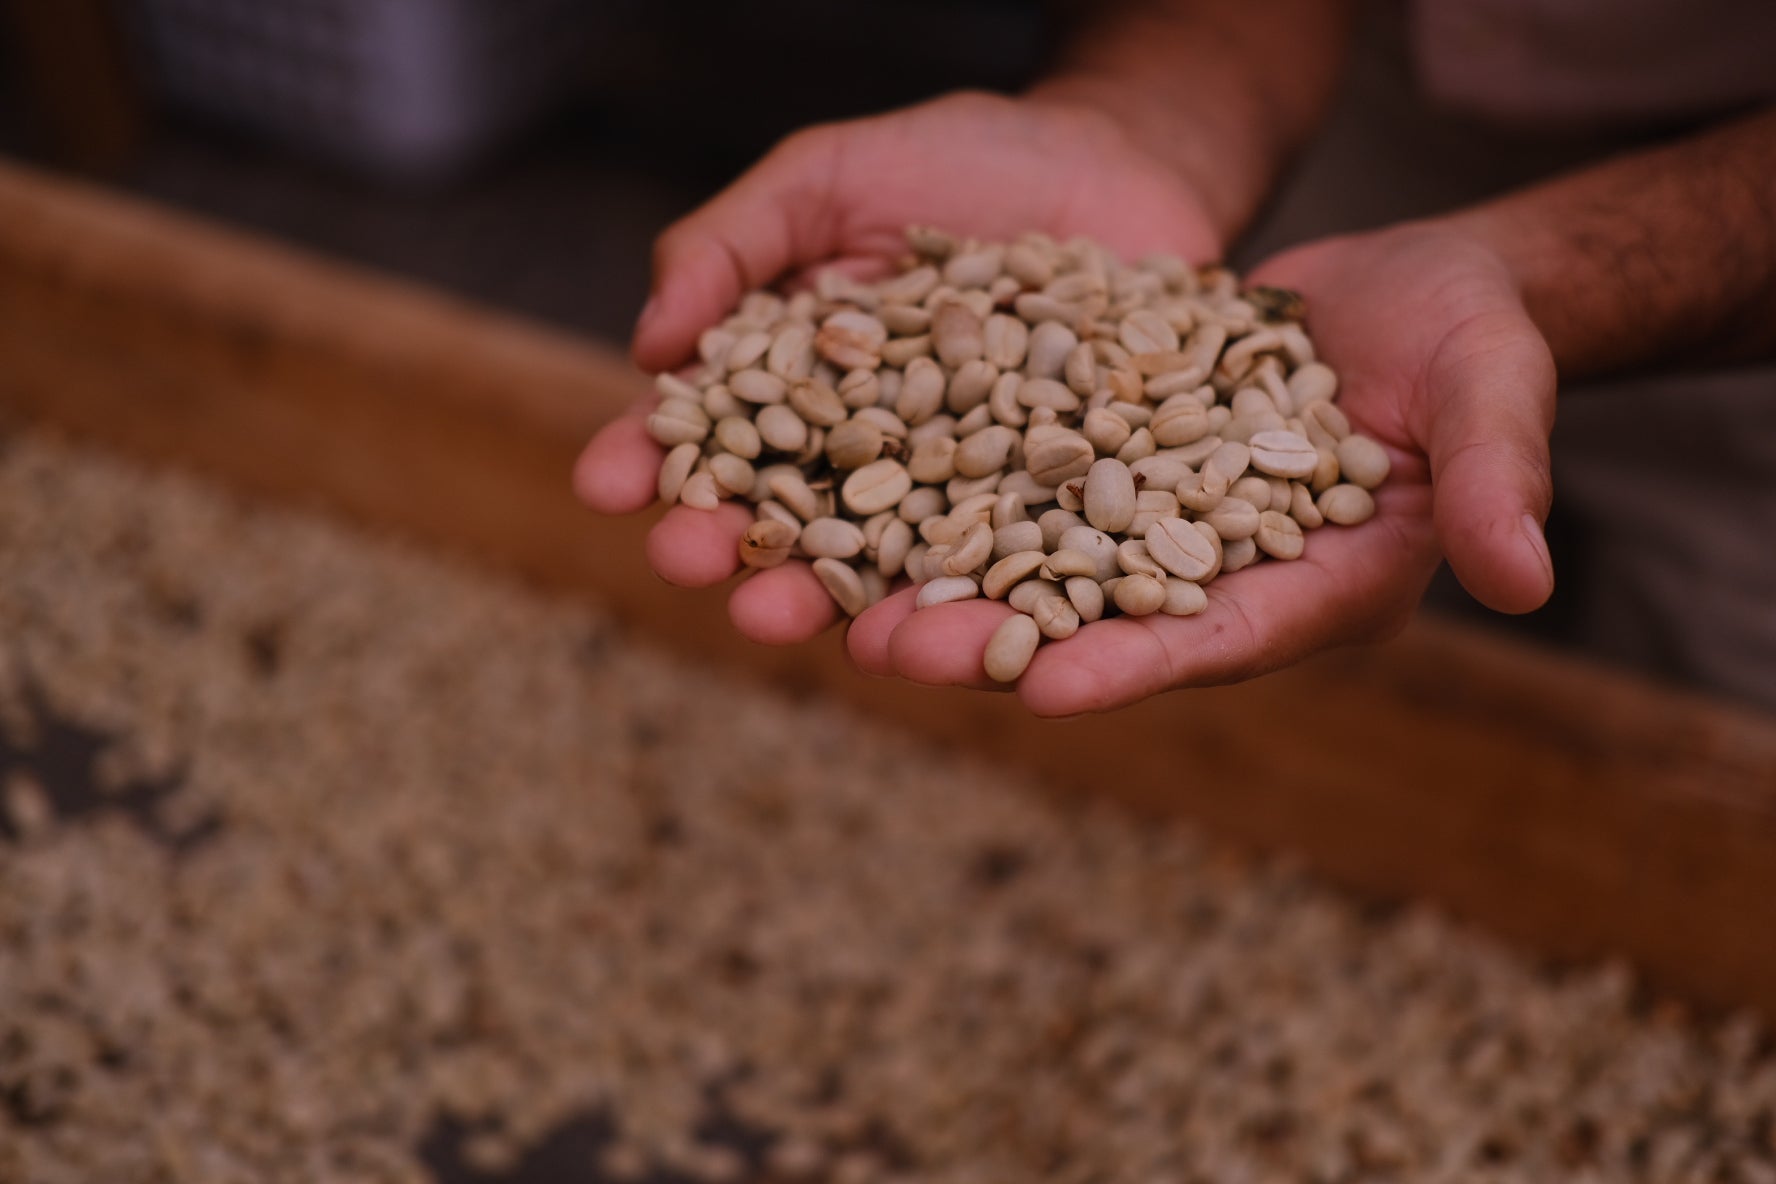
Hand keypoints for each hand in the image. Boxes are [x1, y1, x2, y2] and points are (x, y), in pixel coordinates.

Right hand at [574, 90, 1220, 641]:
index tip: (605, 485)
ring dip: (825, 599)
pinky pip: (1011, 565)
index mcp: (799, 387)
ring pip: (884, 564)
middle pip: (786, 517)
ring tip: (778, 616)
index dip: (654, 461)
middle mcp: (868, 457)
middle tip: (686, 559)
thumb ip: (733, 247)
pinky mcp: (1047, 509)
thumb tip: (649, 347)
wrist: (1117, 160)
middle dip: (729, 544)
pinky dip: (973, 600)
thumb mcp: (829, 178)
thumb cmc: (959, 164)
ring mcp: (955, 492)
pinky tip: (936, 623)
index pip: (713, 433)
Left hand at [849, 222, 1556, 713]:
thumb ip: (1496, 481)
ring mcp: (1164, 513)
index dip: (1139, 662)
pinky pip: (1026, 481)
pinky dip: (952, 493)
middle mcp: (1226, 566)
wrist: (1412, 285)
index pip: (1221, 635)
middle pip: (1102, 616)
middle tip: (891, 658)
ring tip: (840, 606)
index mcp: (1319, 580)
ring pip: (1040, 562)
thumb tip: (1528, 581)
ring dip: (946, 585)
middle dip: (1000, 641)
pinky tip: (865, 498)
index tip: (1052, 691)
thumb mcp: (1492, 392)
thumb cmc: (1472, 336)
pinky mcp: (1118, 454)